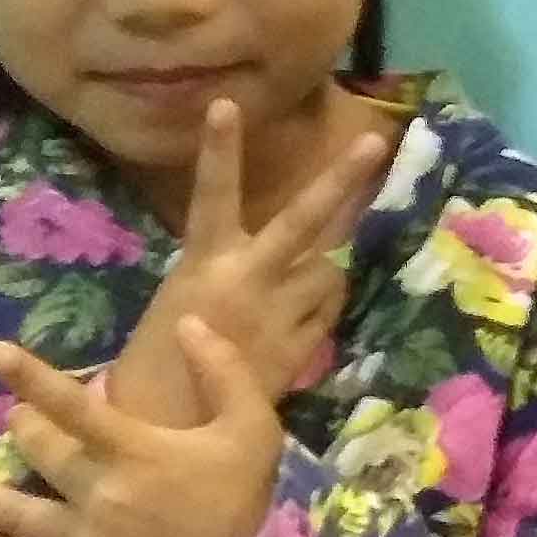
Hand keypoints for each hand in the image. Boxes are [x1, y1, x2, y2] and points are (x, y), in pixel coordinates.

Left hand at [0, 318, 287, 536]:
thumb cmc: (244, 496)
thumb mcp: (253, 424)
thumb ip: (222, 369)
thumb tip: (188, 321)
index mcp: (136, 452)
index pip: (73, 406)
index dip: (30, 377)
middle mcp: (101, 495)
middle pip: (40, 453)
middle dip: (22, 428)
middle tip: (16, 419)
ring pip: (18, 516)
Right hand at [107, 97, 386, 426]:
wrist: (165, 434)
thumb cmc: (160, 364)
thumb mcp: (183, 302)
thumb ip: (230, 273)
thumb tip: (285, 256)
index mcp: (204, 263)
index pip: (212, 194)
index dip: (220, 149)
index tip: (227, 102)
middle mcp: (247, 279)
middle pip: (302, 219)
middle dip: (340, 180)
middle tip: (375, 141)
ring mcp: (279, 313)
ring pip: (328, 270)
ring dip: (321, 275)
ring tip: (293, 298)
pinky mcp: (300, 347)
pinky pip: (328, 313)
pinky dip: (320, 312)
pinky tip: (295, 330)